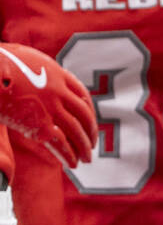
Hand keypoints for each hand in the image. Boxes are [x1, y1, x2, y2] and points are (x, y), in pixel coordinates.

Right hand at [0, 43, 97, 168]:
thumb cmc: (3, 63)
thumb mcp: (28, 60)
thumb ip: (38, 71)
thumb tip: (36, 73)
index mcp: (59, 75)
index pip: (82, 96)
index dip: (89, 111)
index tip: (91, 121)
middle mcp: (60, 92)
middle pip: (83, 115)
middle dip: (90, 132)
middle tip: (92, 144)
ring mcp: (52, 108)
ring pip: (76, 130)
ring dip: (83, 146)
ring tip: (87, 158)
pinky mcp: (39, 124)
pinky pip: (60, 142)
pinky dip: (68, 154)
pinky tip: (72, 163)